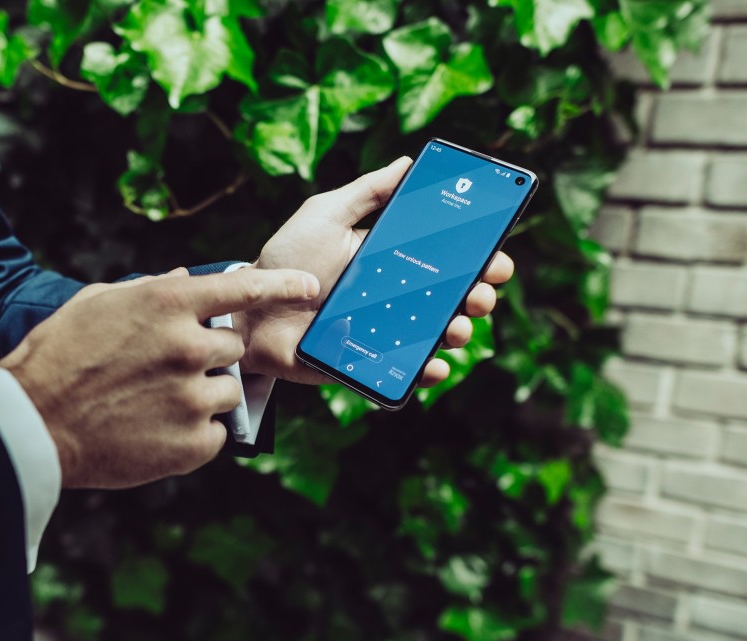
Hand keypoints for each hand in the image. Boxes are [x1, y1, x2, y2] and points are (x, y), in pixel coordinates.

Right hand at [0, 267, 319, 488]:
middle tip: (169, 370)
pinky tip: (156, 430)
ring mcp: (193, 396)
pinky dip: (196, 433)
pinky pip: (216, 433)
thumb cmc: (58, 357)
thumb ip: (150, 289)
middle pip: (235, 348)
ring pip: (230, 392)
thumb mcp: (99, 303)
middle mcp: (188, 345)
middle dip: (212, 357)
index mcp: (167, 303)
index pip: (244, 288)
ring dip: (205, 396)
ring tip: (156, 404)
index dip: (284, 285)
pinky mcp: (193, 442)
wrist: (32, 423)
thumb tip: (184, 276)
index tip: (312, 287)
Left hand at [235, 156, 515, 385]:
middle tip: (481, 292)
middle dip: (479, 294)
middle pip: (455, 296)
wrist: (250, 310)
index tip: (497, 254)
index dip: (479, 256)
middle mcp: (397, 295)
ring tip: (457, 327)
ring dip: (459, 331)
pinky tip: (433, 363)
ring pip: (438, 334)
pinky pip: (406, 372)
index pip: (448, 256)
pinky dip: (426, 370)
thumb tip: (407, 163)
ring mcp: (386, 331)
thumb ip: (366, 192)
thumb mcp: (324, 216)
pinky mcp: (369, 362)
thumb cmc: (286, 259)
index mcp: (394, 258)